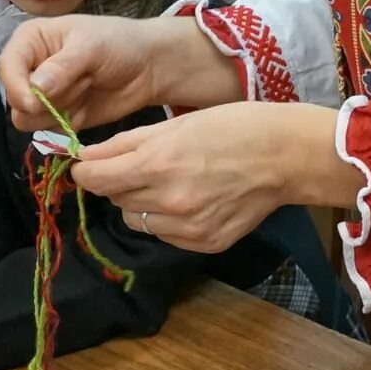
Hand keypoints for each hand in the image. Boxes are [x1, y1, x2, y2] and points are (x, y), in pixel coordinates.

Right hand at [0, 13, 238, 132]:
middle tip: (81, 84)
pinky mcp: (57, 116)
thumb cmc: (120, 43)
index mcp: (31, 40)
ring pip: (26, 119)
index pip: (6, 67)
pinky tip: (86, 106)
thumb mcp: (92, 46)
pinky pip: (47, 131)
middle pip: (13, 98)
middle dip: (44, 101)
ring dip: (56, 113)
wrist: (148, 67)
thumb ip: (62, 67)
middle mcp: (30, 67)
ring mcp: (42, 95)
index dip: (16, 87)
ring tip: (85, 90)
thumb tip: (35, 88)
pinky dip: (66, 124)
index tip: (35, 102)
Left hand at [72, 102, 351, 252]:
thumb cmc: (233, 127)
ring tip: (171, 180)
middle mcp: (169, 202)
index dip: (85, 170)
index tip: (86, 164)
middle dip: (118, 181)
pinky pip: (164, 234)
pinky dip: (166, 219)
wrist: (285, 156)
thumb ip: (125, 143)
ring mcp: (187, 229)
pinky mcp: (204, 244)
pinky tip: (191, 198)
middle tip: (143, 164)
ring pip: (136, 219)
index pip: (95, 179)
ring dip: (140, 202)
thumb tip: (85, 157)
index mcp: (158, 165)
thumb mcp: (175, 124)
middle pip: (114, 198)